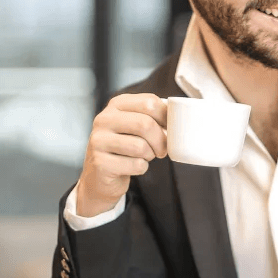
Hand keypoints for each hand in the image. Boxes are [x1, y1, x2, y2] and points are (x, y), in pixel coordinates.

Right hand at [77, 93, 167, 216]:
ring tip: (145, 156)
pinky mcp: (99, 162)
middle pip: (145, 124)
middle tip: (162, 149)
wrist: (101, 174)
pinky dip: (141, 168)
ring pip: (140, 146)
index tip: (169, 129)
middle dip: (160, 140)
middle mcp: (104, 119)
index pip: (149, 102)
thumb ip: (153, 116)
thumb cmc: (126, 146)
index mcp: (117, 104)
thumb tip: (178, 118)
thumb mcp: (136, 125)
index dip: (166, 117)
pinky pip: (135, 164)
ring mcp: (98, 140)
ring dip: (150, 154)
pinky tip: (133, 166)